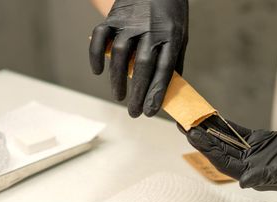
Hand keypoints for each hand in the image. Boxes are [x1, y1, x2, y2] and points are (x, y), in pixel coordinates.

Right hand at [89, 0, 188, 117]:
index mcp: (171, 36)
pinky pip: (101, 36)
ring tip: (119, 97)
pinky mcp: (114, 16)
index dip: (156, 93)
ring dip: (117, 79)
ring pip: (120, 53)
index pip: (164, 70)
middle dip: (137, 93)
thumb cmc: (170, 14)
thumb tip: (168, 92)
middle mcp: (151, 29)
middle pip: (142, 66)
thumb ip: (174, 61)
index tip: (150, 112)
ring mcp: (131, 22)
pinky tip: (97, 72)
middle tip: (133, 112)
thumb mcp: (180, 36)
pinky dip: (96, 54)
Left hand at [184, 116, 276, 199]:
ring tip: (193, 116)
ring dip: (210, 129)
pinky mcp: (263, 142)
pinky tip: (214, 117)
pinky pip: (240, 133)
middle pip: (220, 150)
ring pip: (227, 140)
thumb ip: (268, 176)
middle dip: (201, 137)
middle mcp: (251, 165)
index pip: (224, 162)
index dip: (206, 148)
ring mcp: (255, 153)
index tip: (192, 133)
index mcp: (255, 175)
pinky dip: (226, 125)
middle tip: (184, 121)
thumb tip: (244, 180)